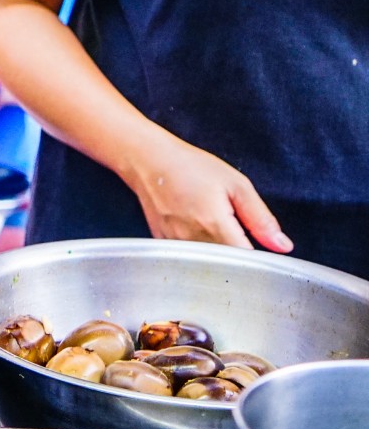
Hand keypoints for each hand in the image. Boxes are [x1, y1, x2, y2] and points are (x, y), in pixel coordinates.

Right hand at [124, 137, 291, 251]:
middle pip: (225, 267)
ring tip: (216, 231)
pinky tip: (199, 232)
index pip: (246, 262)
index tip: (261, 251)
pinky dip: (199, 253)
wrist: (147, 160)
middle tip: (239, 237)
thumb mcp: (236, 185)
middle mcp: (191, 240)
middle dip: (238, 259)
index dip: (259, 261)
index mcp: (214, 225)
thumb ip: (261, 219)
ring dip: (218, 257)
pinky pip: (188, 259)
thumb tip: (282, 246)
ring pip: (206, 265)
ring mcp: (174, 244)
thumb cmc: (190, 166)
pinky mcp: (163, 244)